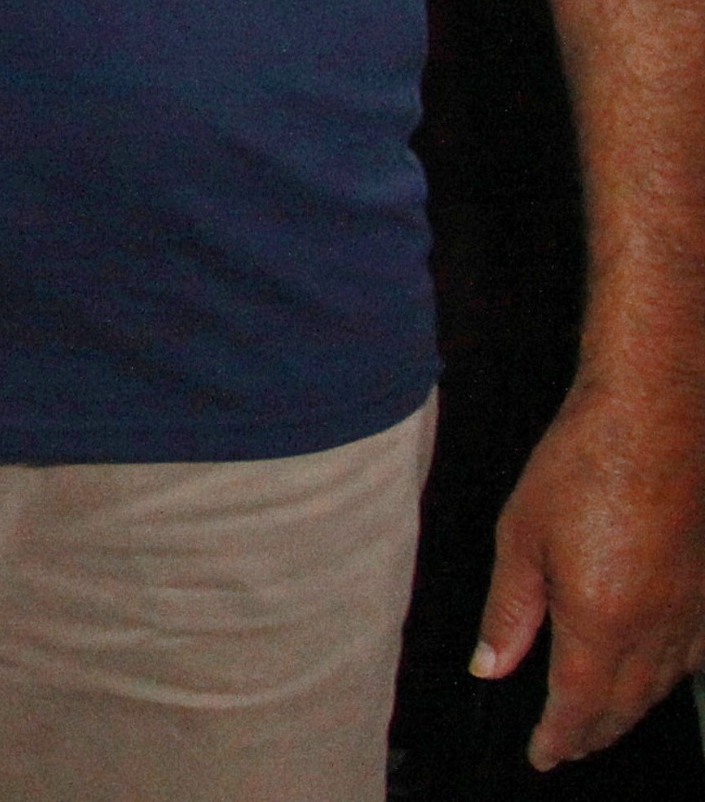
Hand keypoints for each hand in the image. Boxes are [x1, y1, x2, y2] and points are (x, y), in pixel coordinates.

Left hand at [472, 380, 704, 766]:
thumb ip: (509, 611)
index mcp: (602, 619)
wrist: (658, 417)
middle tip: (568, 746)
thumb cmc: (582, 463)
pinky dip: (670, 675)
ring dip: (631, 708)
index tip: (544, 756)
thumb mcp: (521, 535)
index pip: (580, 705)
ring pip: (664, 684)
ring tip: (602, 719)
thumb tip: (490, 667)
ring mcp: (694, 609)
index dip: (560, 737)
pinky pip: (695, 654)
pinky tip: (656, 673)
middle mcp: (657, 627)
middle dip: (593, 731)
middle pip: (626, 703)